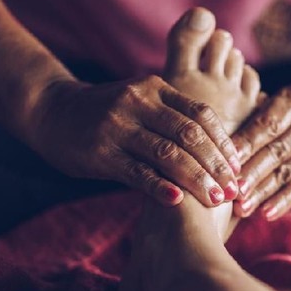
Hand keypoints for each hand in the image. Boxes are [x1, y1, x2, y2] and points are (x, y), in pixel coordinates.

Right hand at [28, 76, 240, 205]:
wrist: (51, 111)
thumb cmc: (109, 114)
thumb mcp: (142, 103)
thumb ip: (172, 118)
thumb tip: (218, 151)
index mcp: (156, 89)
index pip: (201, 114)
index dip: (223, 142)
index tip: (239, 166)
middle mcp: (140, 102)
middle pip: (190, 135)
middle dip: (216, 164)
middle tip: (234, 189)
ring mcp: (119, 126)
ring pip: (168, 154)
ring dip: (196, 179)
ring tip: (215, 200)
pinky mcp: (100, 151)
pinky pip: (136, 172)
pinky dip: (160, 186)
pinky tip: (178, 201)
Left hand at [231, 83, 290, 219]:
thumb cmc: (289, 121)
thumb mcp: (276, 109)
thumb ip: (250, 119)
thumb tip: (212, 143)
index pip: (269, 122)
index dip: (246, 142)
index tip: (225, 161)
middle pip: (278, 149)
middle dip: (251, 171)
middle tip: (229, 189)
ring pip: (288, 172)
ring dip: (262, 191)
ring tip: (241, 207)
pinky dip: (282, 201)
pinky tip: (265, 212)